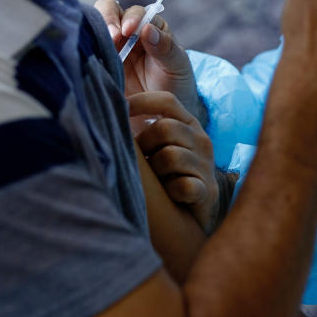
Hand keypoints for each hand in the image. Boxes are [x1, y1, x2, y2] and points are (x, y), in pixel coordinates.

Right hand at [94, 0, 206, 125]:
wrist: (162, 116)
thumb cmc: (174, 85)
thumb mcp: (177, 65)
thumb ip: (165, 46)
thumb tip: (147, 28)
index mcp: (149, 26)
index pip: (135, 12)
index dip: (131, 17)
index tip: (130, 31)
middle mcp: (126, 33)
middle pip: (108, 10)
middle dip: (108, 18)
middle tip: (113, 36)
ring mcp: (108, 47)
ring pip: (93, 27)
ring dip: (93, 31)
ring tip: (97, 46)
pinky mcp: (96, 63)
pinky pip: (84, 50)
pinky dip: (83, 49)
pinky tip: (86, 59)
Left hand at [129, 91, 218, 232]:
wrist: (193, 215)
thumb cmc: (167, 176)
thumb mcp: (157, 147)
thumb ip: (142, 129)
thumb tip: (109, 110)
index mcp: (189, 124)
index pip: (167, 101)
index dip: (141, 102)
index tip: (119, 111)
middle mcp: (201, 140)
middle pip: (165, 128)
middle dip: (143, 145)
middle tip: (138, 162)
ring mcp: (206, 165)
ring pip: (170, 156)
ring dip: (154, 172)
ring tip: (153, 181)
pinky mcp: (207, 190)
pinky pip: (183, 185)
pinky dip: (170, 191)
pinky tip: (167, 195)